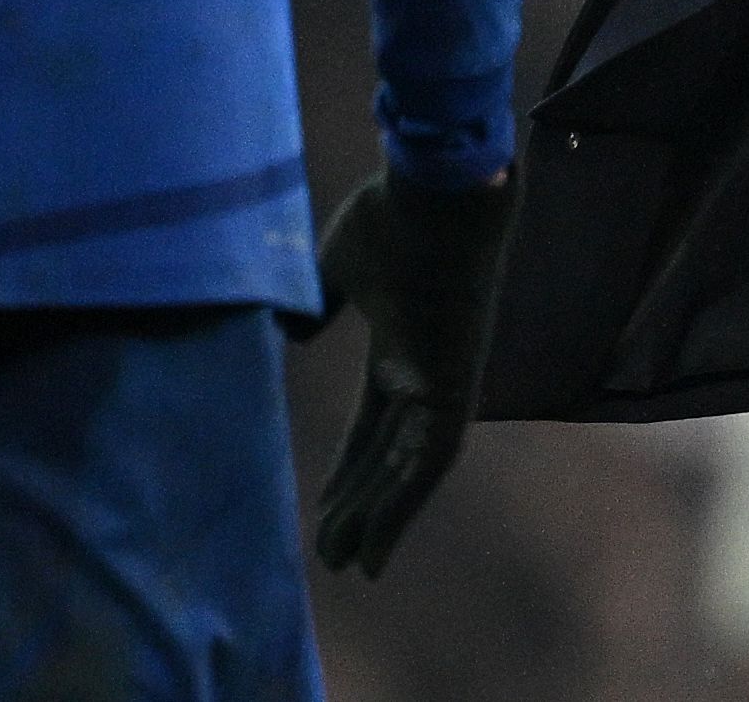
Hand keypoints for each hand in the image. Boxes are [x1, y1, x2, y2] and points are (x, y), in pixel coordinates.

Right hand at [283, 168, 516, 575]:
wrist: (438, 185)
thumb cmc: (393, 214)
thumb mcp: (337, 267)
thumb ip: (319, 303)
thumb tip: (292, 330)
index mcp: (402, 347)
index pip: (375, 424)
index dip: (350, 465)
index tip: (324, 504)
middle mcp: (428, 372)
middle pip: (390, 456)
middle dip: (361, 504)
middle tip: (331, 552)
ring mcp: (446, 380)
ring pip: (411, 469)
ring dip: (378, 517)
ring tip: (348, 564)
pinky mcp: (456, 386)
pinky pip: (430, 461)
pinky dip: (402, 505)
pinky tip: (375, 544)